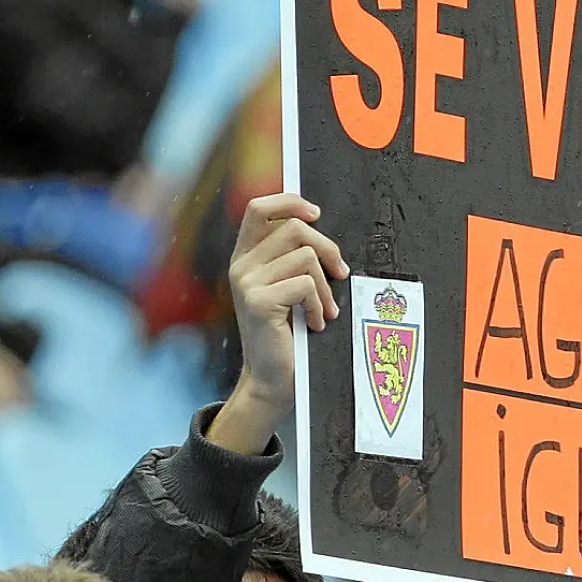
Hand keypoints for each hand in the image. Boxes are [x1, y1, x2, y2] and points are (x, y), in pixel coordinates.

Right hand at [210, 193, 349, 453]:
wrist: (274, 380)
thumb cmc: (288, 335)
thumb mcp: (287, 289)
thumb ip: (292, 258)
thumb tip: (319, 228)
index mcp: (246, 257)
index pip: (258, 207)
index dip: (290, 202)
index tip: (316, 214)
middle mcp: (241, 265)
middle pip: (293, 228)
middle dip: (327, 248)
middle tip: (340, 272)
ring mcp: (246, 283)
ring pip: (305, 257)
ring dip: (325, 285)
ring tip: (325, 309)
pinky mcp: (258, 302)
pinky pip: (305, 284)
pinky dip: (319, 304)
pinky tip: (315, 323)